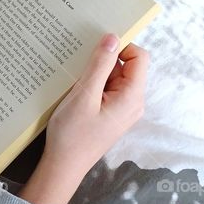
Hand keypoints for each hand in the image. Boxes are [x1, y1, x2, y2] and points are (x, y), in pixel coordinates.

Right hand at [18, 36, 148, 203]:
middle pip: (126, 66)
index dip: (122, 46)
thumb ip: (100, 65)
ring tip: (74, 80)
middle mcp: (132, 102)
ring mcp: (122, 109)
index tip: (97, 45)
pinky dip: (92, 84)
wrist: (63, 166)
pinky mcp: (110, 114)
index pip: (139, 57)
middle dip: (104, 60)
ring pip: (113, 77)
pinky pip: (106, 89)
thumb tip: (112, 37)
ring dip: (95, 73)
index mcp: (132, 97)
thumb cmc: (72, 134)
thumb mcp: (84, 94)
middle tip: (80, 63)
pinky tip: (75, 90)